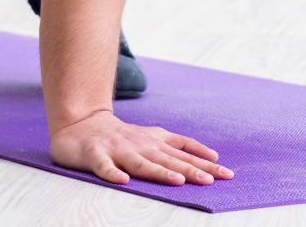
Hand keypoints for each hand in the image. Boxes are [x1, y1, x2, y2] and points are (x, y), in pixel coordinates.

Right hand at [49, 109, 235, 185]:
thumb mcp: (152, 137)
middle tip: (212, 181)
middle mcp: (139, 144)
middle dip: (191, 170)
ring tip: (178, 182)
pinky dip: (112, 173)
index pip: (183, 152)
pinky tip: (122, 181)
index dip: (204, 161)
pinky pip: (104, 167)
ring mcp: (117, 150)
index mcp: (153, 141)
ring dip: (159, 172)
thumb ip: (178, 147)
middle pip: (168, 160)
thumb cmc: (121, 136)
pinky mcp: (95, 156)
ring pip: (140, 164)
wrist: (80, 124)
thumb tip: (210, 157)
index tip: (225, 172)